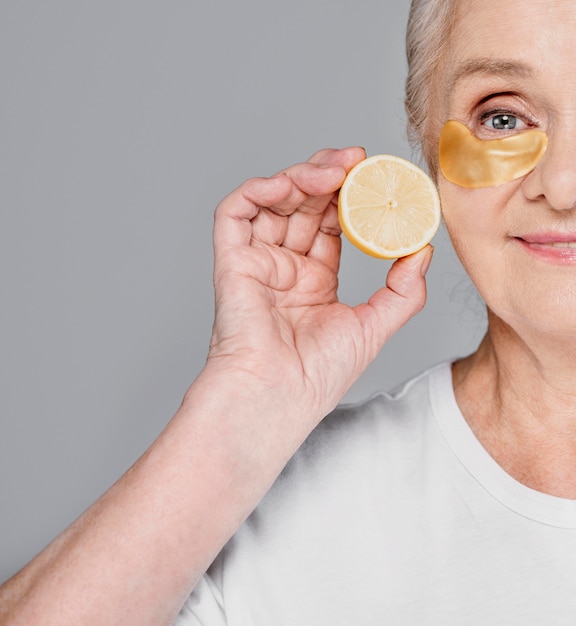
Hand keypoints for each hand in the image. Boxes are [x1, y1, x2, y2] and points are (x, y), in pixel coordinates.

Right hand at [206, 147, 432, 429]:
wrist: (279, 398)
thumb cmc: (317, 374)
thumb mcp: (374, 326)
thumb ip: (403, 290)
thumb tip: (423, 251)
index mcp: (314, 279)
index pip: (332, 223)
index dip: (352, 198)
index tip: (377, 179)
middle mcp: (284, 266)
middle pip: (305, 205)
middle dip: (330, 177)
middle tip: (358, 161)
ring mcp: (257, 262)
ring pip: (273, 201)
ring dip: (300, 177)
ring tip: (333, 171)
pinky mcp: (231, 262)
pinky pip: (236, 214)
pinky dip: (258, 191)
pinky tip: (288, 183)